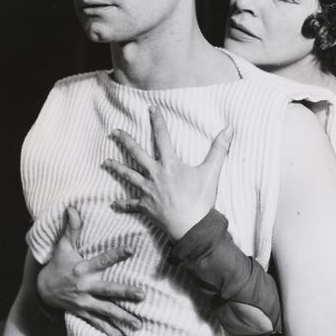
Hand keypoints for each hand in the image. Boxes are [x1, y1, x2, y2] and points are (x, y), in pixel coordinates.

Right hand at [37, 207, 144, 335]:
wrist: (42, 291)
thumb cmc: (58, 264)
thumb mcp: (63, 247)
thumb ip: (72, 229)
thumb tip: (73, 207)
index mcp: (82, 269)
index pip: (102, 260)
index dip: (116, 254)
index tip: (131, 249)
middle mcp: (85, 288)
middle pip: (108, 290)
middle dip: (125, 293)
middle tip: (142, 294)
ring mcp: (85, 303)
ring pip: (107, 311)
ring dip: (123, 317)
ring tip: (139, 323)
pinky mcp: (84, 313)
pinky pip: (99, 323)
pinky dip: (111, 330)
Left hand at [103, 106, 232, 240]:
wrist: (191, 226)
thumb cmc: (201, 199)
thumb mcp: (212, 171)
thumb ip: (220, 149)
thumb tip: (229, 129)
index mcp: (170, 164)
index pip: (162, 137)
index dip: (157, 121)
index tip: (151, 109)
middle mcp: (155, 174)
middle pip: (137, 153)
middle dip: (125, 141)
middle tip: (114, 132)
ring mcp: (148, 190)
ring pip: (129, 176)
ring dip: (117, 168)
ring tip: (105, 162)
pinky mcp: (146, 206)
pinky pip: (132, 204)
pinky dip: (123, 204)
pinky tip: (114, 203)